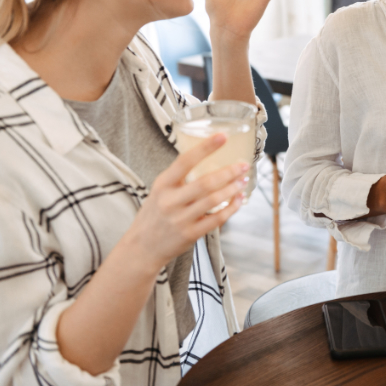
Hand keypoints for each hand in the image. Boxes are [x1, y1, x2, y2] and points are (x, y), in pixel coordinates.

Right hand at [124, 134, 248, 272]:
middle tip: (244, 164)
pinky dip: (231, 208)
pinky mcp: (190, 234)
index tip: (223, 136)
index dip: (205, 148)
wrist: (141, 248)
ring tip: (244, 180)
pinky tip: (239, 200)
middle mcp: (170, 201)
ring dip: (233, 189)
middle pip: (205, 183)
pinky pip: (217, 219)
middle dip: (229, 172)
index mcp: (162, 185)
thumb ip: (179, 178)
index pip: (184, 161)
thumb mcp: (159, 191)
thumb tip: (209, 158)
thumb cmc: (154, 215)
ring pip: (213, 200)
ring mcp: (180, 219)